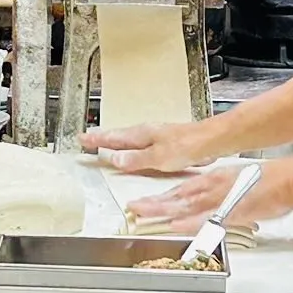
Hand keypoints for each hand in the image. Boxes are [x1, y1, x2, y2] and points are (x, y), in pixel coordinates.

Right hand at [80, 122, 213, 173]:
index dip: (98, 139)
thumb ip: (135, 159)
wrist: (210, 141)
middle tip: (88, 138)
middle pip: (119, 135)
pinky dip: (130, 146)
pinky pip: (140, 144)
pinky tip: (133, 151)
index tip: (83, 138)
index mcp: (142, 134)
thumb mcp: (157, 157)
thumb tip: (114, 159)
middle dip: (103, 137)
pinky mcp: (165, 143)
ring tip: (105, 143)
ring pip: (129, 138)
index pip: (114, 137)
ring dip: (115, 141)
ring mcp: (156, 136)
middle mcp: (147, 133)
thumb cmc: (187, 146)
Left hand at [126, 162, 292, 232]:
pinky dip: (189, 222)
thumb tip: (214, 208)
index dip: (162, 197)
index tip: (145, 202)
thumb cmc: (270, 183)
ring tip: (144, 216)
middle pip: (177, 197)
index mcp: (215, 179)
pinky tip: (176, 226)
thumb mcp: (239, 185)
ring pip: (185, 206)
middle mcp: (213, 187)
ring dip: (163, 211)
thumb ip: (223, 196)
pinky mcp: (231, 211)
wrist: (290, 179)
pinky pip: (205, 218)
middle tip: (134, 209)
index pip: (182, 190)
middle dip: (154, 204)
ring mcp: (221, 198)